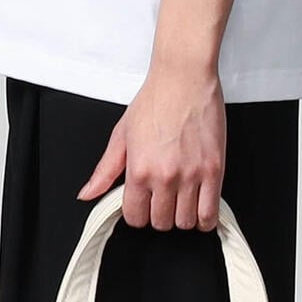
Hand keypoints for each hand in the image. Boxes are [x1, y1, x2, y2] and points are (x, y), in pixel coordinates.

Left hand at [77, 60, 225, 231]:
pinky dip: (204, 219)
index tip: (144, 204)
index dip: (139, 214)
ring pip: (185, 222)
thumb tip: (87, 194)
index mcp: (139, 171)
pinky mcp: (213, 171)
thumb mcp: (121, 136)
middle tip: (163, 198)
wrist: (184, 77)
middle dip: (160, 214)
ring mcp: (191, 176)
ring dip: (182, 216)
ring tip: (182, 200)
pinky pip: (210, 213)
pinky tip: (200, 208)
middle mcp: (164, 177)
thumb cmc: (155, 100)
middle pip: (161, 223)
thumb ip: (104, 171)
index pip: (136, 218)